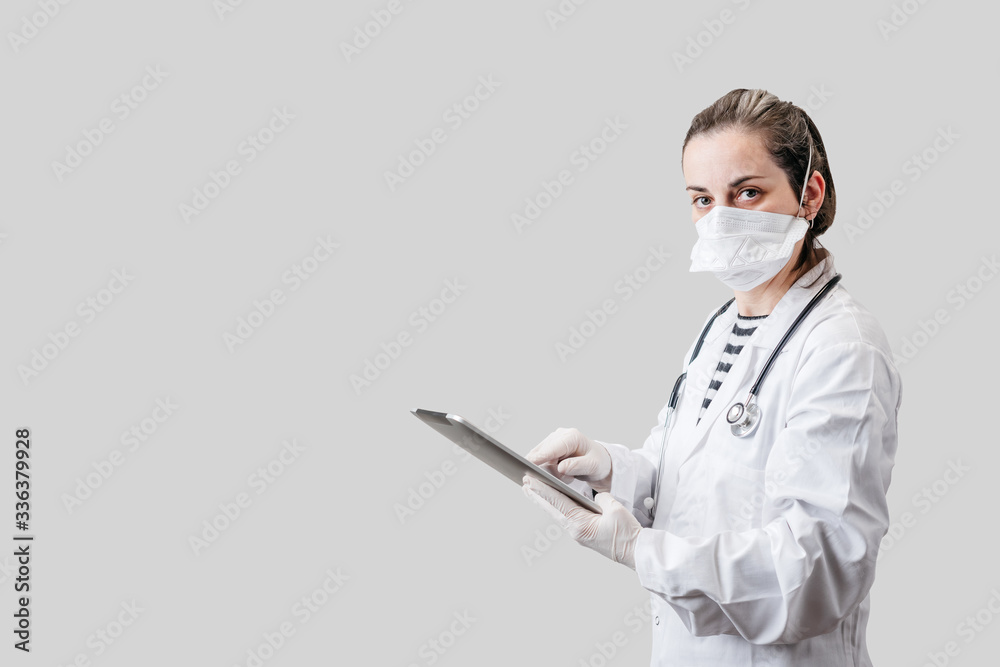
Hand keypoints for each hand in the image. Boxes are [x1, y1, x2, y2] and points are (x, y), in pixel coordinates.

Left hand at [522, 474, 639, 569]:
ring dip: (545, 501)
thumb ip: (602, 499)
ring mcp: (579, 534)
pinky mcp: (583, 534)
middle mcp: (576, 531)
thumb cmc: (628, 535)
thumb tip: (596, 497)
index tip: (530, 480)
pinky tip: (552, 502)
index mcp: (581, 525)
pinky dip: (556, 507)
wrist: (636, 553)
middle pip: (552, 509)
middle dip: (538, 495)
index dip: (543, 490)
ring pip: (557, 514)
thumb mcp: (616, 510)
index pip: (558, 502)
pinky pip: (566, 518)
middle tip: (524, 483)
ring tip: (532, 490)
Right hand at [526, 427, 612, 492]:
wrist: (599, 461)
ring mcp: (554, 440)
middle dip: (550, 469)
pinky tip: (561, 472)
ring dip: (550, 470)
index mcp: (572, 437)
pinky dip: (548, 469)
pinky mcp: (549, 447)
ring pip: (540, 457)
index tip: (529, 464)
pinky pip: (540, 460)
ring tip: (569, 475)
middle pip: (543, 453)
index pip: (553, 448)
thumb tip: (560, 467)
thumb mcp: (592, 466)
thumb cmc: (598, 462)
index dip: (540, 456)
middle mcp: (561, 435)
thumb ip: (577, 466)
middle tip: (567, 478)